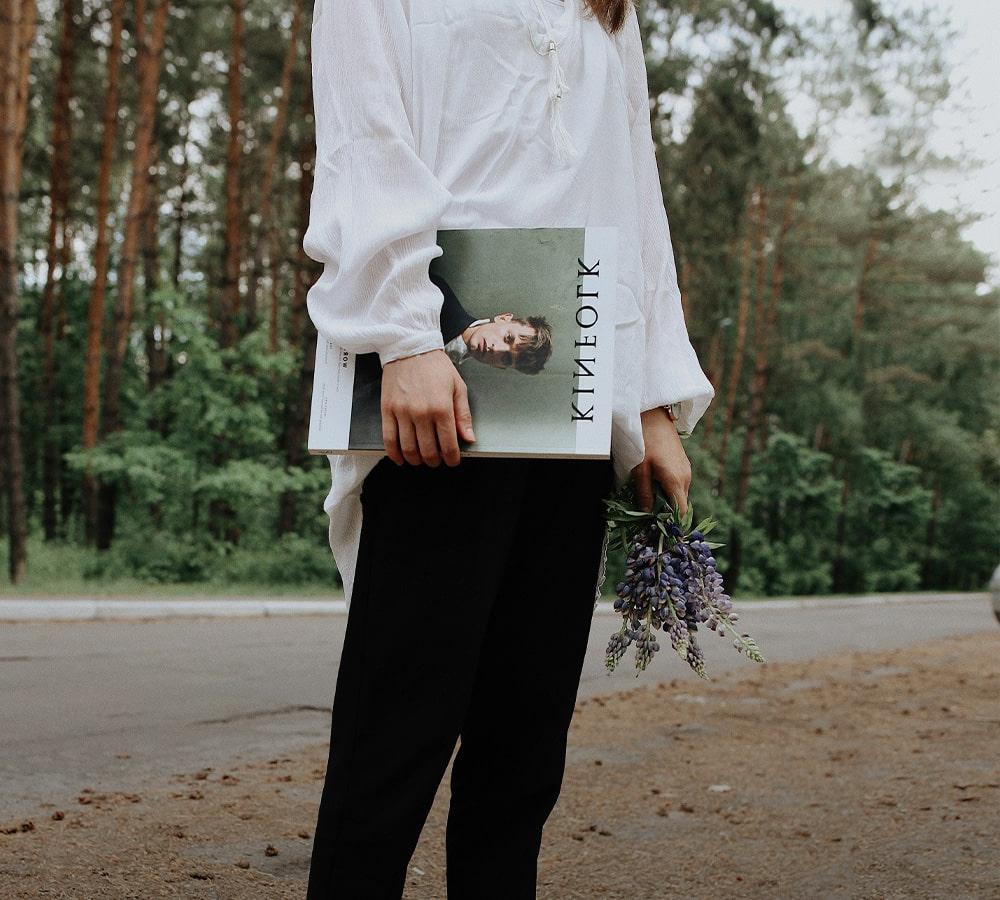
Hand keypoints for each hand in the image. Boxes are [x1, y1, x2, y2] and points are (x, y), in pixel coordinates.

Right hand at [381, 348, 475, 466]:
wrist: (410, 347)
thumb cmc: (435, 366)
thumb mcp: (458, 387)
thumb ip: (463, 415)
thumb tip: (469, 438)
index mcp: (442, 407)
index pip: (448, 445)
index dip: (452, 458)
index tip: (453, 460)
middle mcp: (422, 413)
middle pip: (428, 451)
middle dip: (435, 461)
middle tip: (437, 460)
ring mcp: (402, 413)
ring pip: (409, 449)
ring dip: (417, 460)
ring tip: (421, 459)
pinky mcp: (387, 410)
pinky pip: (389, 440)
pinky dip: (394, 454)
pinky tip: (401, 458)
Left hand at [631, 407, 691, 515]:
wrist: (653, 416)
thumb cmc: (645, 442)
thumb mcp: (640, 469)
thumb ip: (644, 492)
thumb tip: (646, 512)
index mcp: (676, 481)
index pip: (681, 512)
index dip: (672, 523)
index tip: (659, 529)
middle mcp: (686, 477)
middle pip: (680, 505)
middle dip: (667, 513)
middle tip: (649, 517)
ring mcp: (686, 470)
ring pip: (679, 494)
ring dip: (667, 501)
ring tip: (649, 502)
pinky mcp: (683, 464)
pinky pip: (678, 484)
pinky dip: (668, 490)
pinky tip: (654, 486)